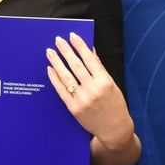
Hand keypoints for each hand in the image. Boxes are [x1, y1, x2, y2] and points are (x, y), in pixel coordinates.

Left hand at [46, 33, 133, 150]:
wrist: (114, 128)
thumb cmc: (115, 104)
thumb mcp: (112, 84)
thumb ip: (99, 68)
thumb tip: (90, 50)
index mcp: (105, 81)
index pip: (90, 59)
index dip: (80, 46)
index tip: (72, 35)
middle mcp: (93, 89)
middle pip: (76, 66)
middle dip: (66, 51)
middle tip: (58, 40)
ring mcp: (82, 99)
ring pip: (66, 77)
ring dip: (56, 62)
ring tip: (50, 52)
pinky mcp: (73, 108)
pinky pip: (61, 91)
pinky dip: (55, 79)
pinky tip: (50, 69)